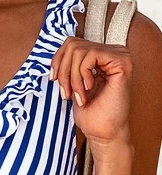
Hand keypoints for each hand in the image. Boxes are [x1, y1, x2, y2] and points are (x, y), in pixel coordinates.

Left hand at [49, 36, 133, 151]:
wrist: (102, 132)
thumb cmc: (89, 112)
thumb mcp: (71, 84)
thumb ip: (67, 65)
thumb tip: (52, 54)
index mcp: (100, 55)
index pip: (71, 43)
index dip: (57, 60)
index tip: (53, 79)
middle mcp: (111, 52)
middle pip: (73, 44)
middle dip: (62, 70)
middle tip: (66, 92)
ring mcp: (119, 55)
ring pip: (79, 50)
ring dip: (71, 77)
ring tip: (77, 95)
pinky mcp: (122, 62)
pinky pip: (90, 55)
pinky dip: (81, 75)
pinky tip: (87, 90)